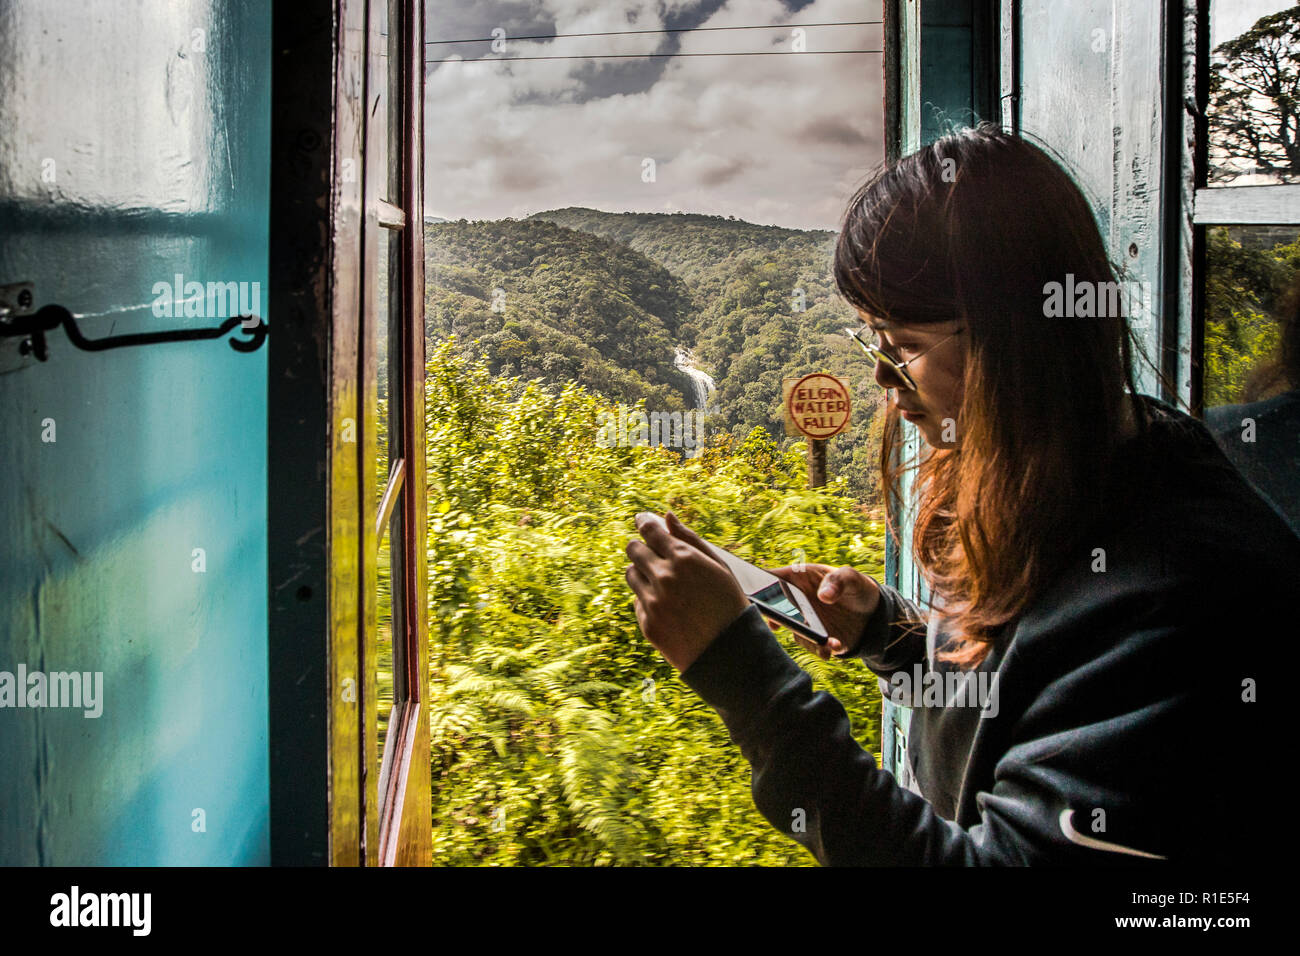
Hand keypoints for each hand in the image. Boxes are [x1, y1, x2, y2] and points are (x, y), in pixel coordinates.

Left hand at [625, 511, 750, 672]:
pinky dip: (648, 601)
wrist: (730, 655)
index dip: (644, 522)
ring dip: (642, 574)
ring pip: (631, 574)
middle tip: (652, 554)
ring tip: (664, 585)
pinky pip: (638, 602)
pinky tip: (670, 610)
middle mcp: (664, 577)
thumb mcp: (719, 567)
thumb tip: (667, 516)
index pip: (650, 530)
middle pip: (634, 550)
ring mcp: (653, 602)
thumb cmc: (730, 605)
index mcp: (684, 558)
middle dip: (641, 548)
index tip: (642, 520)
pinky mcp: (647, 624)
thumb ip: (690, 539)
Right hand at [767, 564, 881, 659]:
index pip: (771, 577)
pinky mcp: (813, 637)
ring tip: (825, 644)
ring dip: (806, 638)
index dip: (758, 584)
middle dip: (774, 617)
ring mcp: (802, 620)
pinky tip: (834, 646)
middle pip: (774, 608)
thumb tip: (823, 596)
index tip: (755, 594)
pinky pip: (810, 645)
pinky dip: (820, 648)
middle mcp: (795, 600)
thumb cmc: (856, 587)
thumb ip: (838, 581)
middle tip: (776, 624)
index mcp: (798, 578)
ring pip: (792, 630)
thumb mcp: (851, 577)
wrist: (873, 615)